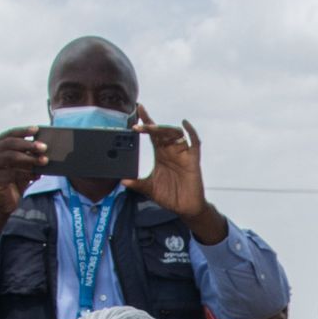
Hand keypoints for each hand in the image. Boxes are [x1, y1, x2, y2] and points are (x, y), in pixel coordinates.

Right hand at [0, 126, 45, 216]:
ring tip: (44, 161)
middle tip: (44, 147)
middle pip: (10, 144)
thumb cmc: (14, 181)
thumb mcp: (22, 165)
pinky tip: (37, 175)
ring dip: (29, 158)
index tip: (37, 129)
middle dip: (28, 144)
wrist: (4, 202)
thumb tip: (43, 146)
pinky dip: (27, 173)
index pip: (9, 134)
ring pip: (10, 157)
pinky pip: (12, 173)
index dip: (23, 131)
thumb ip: (28, 155)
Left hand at [123, 105, 223, 240]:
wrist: (185, 208)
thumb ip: (137, 184)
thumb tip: (123, 180)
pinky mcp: (193, 160)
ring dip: (164, 129)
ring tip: (152, 129)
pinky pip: (194, 142)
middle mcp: (171, 150)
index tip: (137, 110)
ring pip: (175, 134)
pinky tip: (184, 124)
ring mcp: (182, 154)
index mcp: (160, 153)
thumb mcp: (149, 189)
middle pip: (162, 131)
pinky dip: (191, 132)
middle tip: (139, 124)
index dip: (145, 121)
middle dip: (151, 125)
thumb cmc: (169, 196)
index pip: (152, 134)